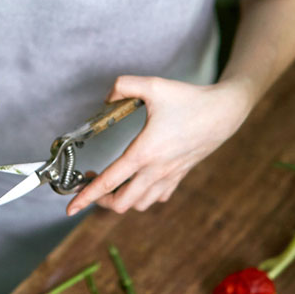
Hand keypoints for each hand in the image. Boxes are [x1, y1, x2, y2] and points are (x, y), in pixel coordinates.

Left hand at [66, 75, 253, 215]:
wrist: (224, 112)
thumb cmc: (189, 100)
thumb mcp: (153, 85)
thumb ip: (123, 86)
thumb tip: (107, 98)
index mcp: (144, 152)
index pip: (109, 182)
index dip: (86, 196)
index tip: (70, 208)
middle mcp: (156, 170)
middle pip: (121, 203)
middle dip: (101, 200)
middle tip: (92, 183)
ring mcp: (169, 176)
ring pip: (139, 204)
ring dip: (121, 199)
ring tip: (112, 183)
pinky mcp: (180, 176)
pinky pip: (157, 197)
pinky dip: (143, 196)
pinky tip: (139, 182)